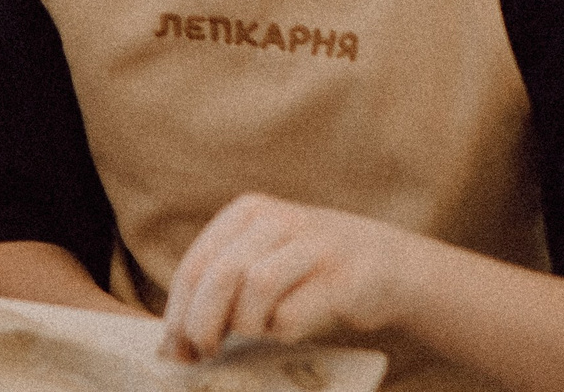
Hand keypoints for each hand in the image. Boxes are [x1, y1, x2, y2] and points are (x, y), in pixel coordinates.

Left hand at [160, 193, 424, 361]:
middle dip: (202, 322)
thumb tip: (174, 342)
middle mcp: (277, 220)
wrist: (390, 263)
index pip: (197, 264)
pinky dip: (282, 330)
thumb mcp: (264, 256)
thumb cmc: (310, 270)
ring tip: (253, 333)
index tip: (173, 348)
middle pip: (221, 274)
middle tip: (203, 352)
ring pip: (256, 286)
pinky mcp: (342, 276)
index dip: (179, 310)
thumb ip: (223, 285)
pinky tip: (287, 329)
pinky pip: (295, 310)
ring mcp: (313, 245)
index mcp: (247, 212)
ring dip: (246, 322)